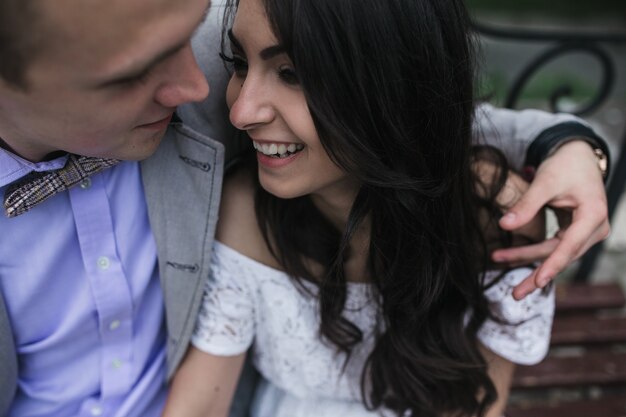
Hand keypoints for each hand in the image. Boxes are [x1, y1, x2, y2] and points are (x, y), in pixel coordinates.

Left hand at [492, 140, 609, 299]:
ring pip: (556, 254)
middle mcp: (595, 228)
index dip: (553, 264)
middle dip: (536, 273)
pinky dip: (533, 252)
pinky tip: (512, 256)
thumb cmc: (565, 166)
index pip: (570, 245)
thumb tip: (503, 225)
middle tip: (515, 294)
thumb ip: (526, 204)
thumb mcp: (545, 182)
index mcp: (593, 215)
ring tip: (500, 263)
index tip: (538, 281)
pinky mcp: (577, 233)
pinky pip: (554, 247)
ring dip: (529, 262)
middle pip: (562, 256)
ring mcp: (587, 232)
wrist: (578, 156)